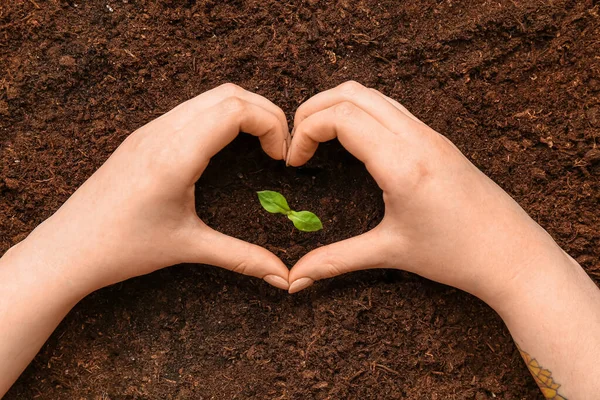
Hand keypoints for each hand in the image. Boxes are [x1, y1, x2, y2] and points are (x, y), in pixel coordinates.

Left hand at [17, 83, 290, 294]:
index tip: (281, 158)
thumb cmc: (122, 249)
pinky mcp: (142, 136)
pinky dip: (219, 115)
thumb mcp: (189, 248)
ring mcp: (149, 130)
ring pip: (208, 96)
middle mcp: (162, 132)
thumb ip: (242, 259)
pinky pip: (189, 108)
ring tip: (259, 143)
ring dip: (242, 110)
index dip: (271, 124)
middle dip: (264, 112)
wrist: (65, 249)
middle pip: (228, 93)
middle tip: (279, 146)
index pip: (236, 110)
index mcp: (176, 155)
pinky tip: (225, 146)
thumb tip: (283, 277)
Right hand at [286, 81, 564, 305]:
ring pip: (373, 94)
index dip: (305, 131)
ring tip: (319, 136)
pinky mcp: (438, 139)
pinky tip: (353, 141)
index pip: (341, 117)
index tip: (294, 161)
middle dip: (314, 109)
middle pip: (352, 93)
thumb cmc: (456, 255)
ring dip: (338, 105)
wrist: (513, 255)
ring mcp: (430, 134)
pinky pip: (392, 107)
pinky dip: (361, 111)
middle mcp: (417, 138)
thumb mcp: (390, 253)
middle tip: (297, 141)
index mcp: (401, 163)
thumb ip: (335, 261)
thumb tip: (296, 280)